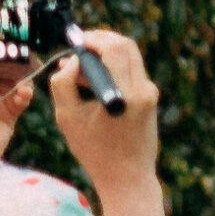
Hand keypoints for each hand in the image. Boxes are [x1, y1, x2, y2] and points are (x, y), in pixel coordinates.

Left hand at [0, 56, 34, 161]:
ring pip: (14, 82)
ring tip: (26, 74)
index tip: (6, 32)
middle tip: (24, 51)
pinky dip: (25, 94)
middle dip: (12, 60)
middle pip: (0, 68)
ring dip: (21, 77)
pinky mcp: (8, 117)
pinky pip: (21, 99)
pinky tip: (25, 92)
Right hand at [48, 29, 160, 203]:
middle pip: (126, 45)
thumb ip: (63, 83)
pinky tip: (89, 82)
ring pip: (128, 57)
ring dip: (104, 55)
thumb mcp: (68, 117)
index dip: (92, 38)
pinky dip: (111, 69)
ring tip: (75, 71)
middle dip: (99, 41)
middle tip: (76, 48)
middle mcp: (144, 89)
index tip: (73, 40)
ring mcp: (150, 92)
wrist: (127, 178)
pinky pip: (130, 72)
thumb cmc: (94, 151)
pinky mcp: (151, 97)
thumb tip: (71, 60)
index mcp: (126, 93)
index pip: (114, 47)